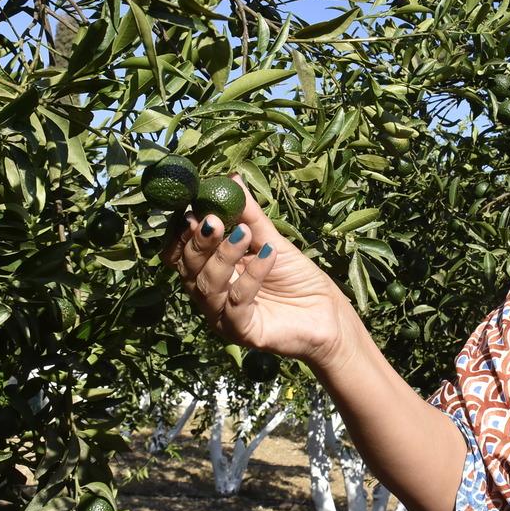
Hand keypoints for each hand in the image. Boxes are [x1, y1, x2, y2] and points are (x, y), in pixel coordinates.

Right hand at [161, 175, 358, 370]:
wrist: (328, 316)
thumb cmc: (297, 279)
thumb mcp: (272, 241)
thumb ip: (249, 215)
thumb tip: (233, 177)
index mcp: (211, 272)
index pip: (181, 254)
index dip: (181, 233)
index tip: (190, 207)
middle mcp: (211, 296)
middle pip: (189, 267)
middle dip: (199, 241)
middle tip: (212, 219)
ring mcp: (223, 316)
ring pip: (208, 285)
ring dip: (223, 255)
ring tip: (242, 233)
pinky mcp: (242, 332)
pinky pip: (237, 303)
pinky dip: (251, 276)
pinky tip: (268, 254)